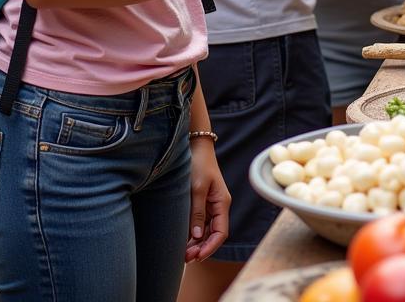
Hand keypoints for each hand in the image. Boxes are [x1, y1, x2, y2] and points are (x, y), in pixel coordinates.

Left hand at [185, 137, 229, 262]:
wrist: (195, 145)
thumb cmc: (198, 164)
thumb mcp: (196, 188)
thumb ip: (197, 212)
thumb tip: (197, 236)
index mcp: (222, 202)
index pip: (221, 233)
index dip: (210, 247)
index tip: (197, 257)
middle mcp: (218, 205)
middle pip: (213, 234)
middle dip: (201, 248)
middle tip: (185, 258)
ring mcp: (210, 204)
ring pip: (206, 230)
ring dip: (196, 243)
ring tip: (182, 253)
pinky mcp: (201, 201)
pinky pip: (200, 222)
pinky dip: (193, 233)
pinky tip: (183, 240)